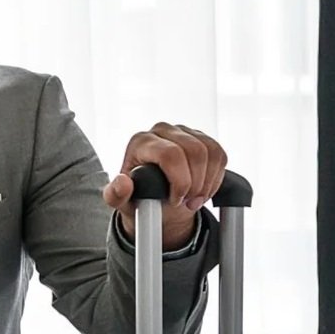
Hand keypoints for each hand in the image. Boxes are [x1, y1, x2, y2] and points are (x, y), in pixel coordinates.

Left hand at [102, 123, 227, 249]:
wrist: (155, 198)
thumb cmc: (137, 197)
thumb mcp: (121, 203)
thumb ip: (115, 196)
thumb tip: (123, 182)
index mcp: (140, 142)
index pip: (170, 154)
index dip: (180, 181)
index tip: (175, 200)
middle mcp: (161, 131)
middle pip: (194, 151)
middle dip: (196, 184)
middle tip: (188, 203)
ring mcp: (183, 131)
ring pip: (210, 152)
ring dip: (207, 182)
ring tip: (195, 199)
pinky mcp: (200, 137)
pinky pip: (219, 153)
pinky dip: (216, 176)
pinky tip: (203, 189)